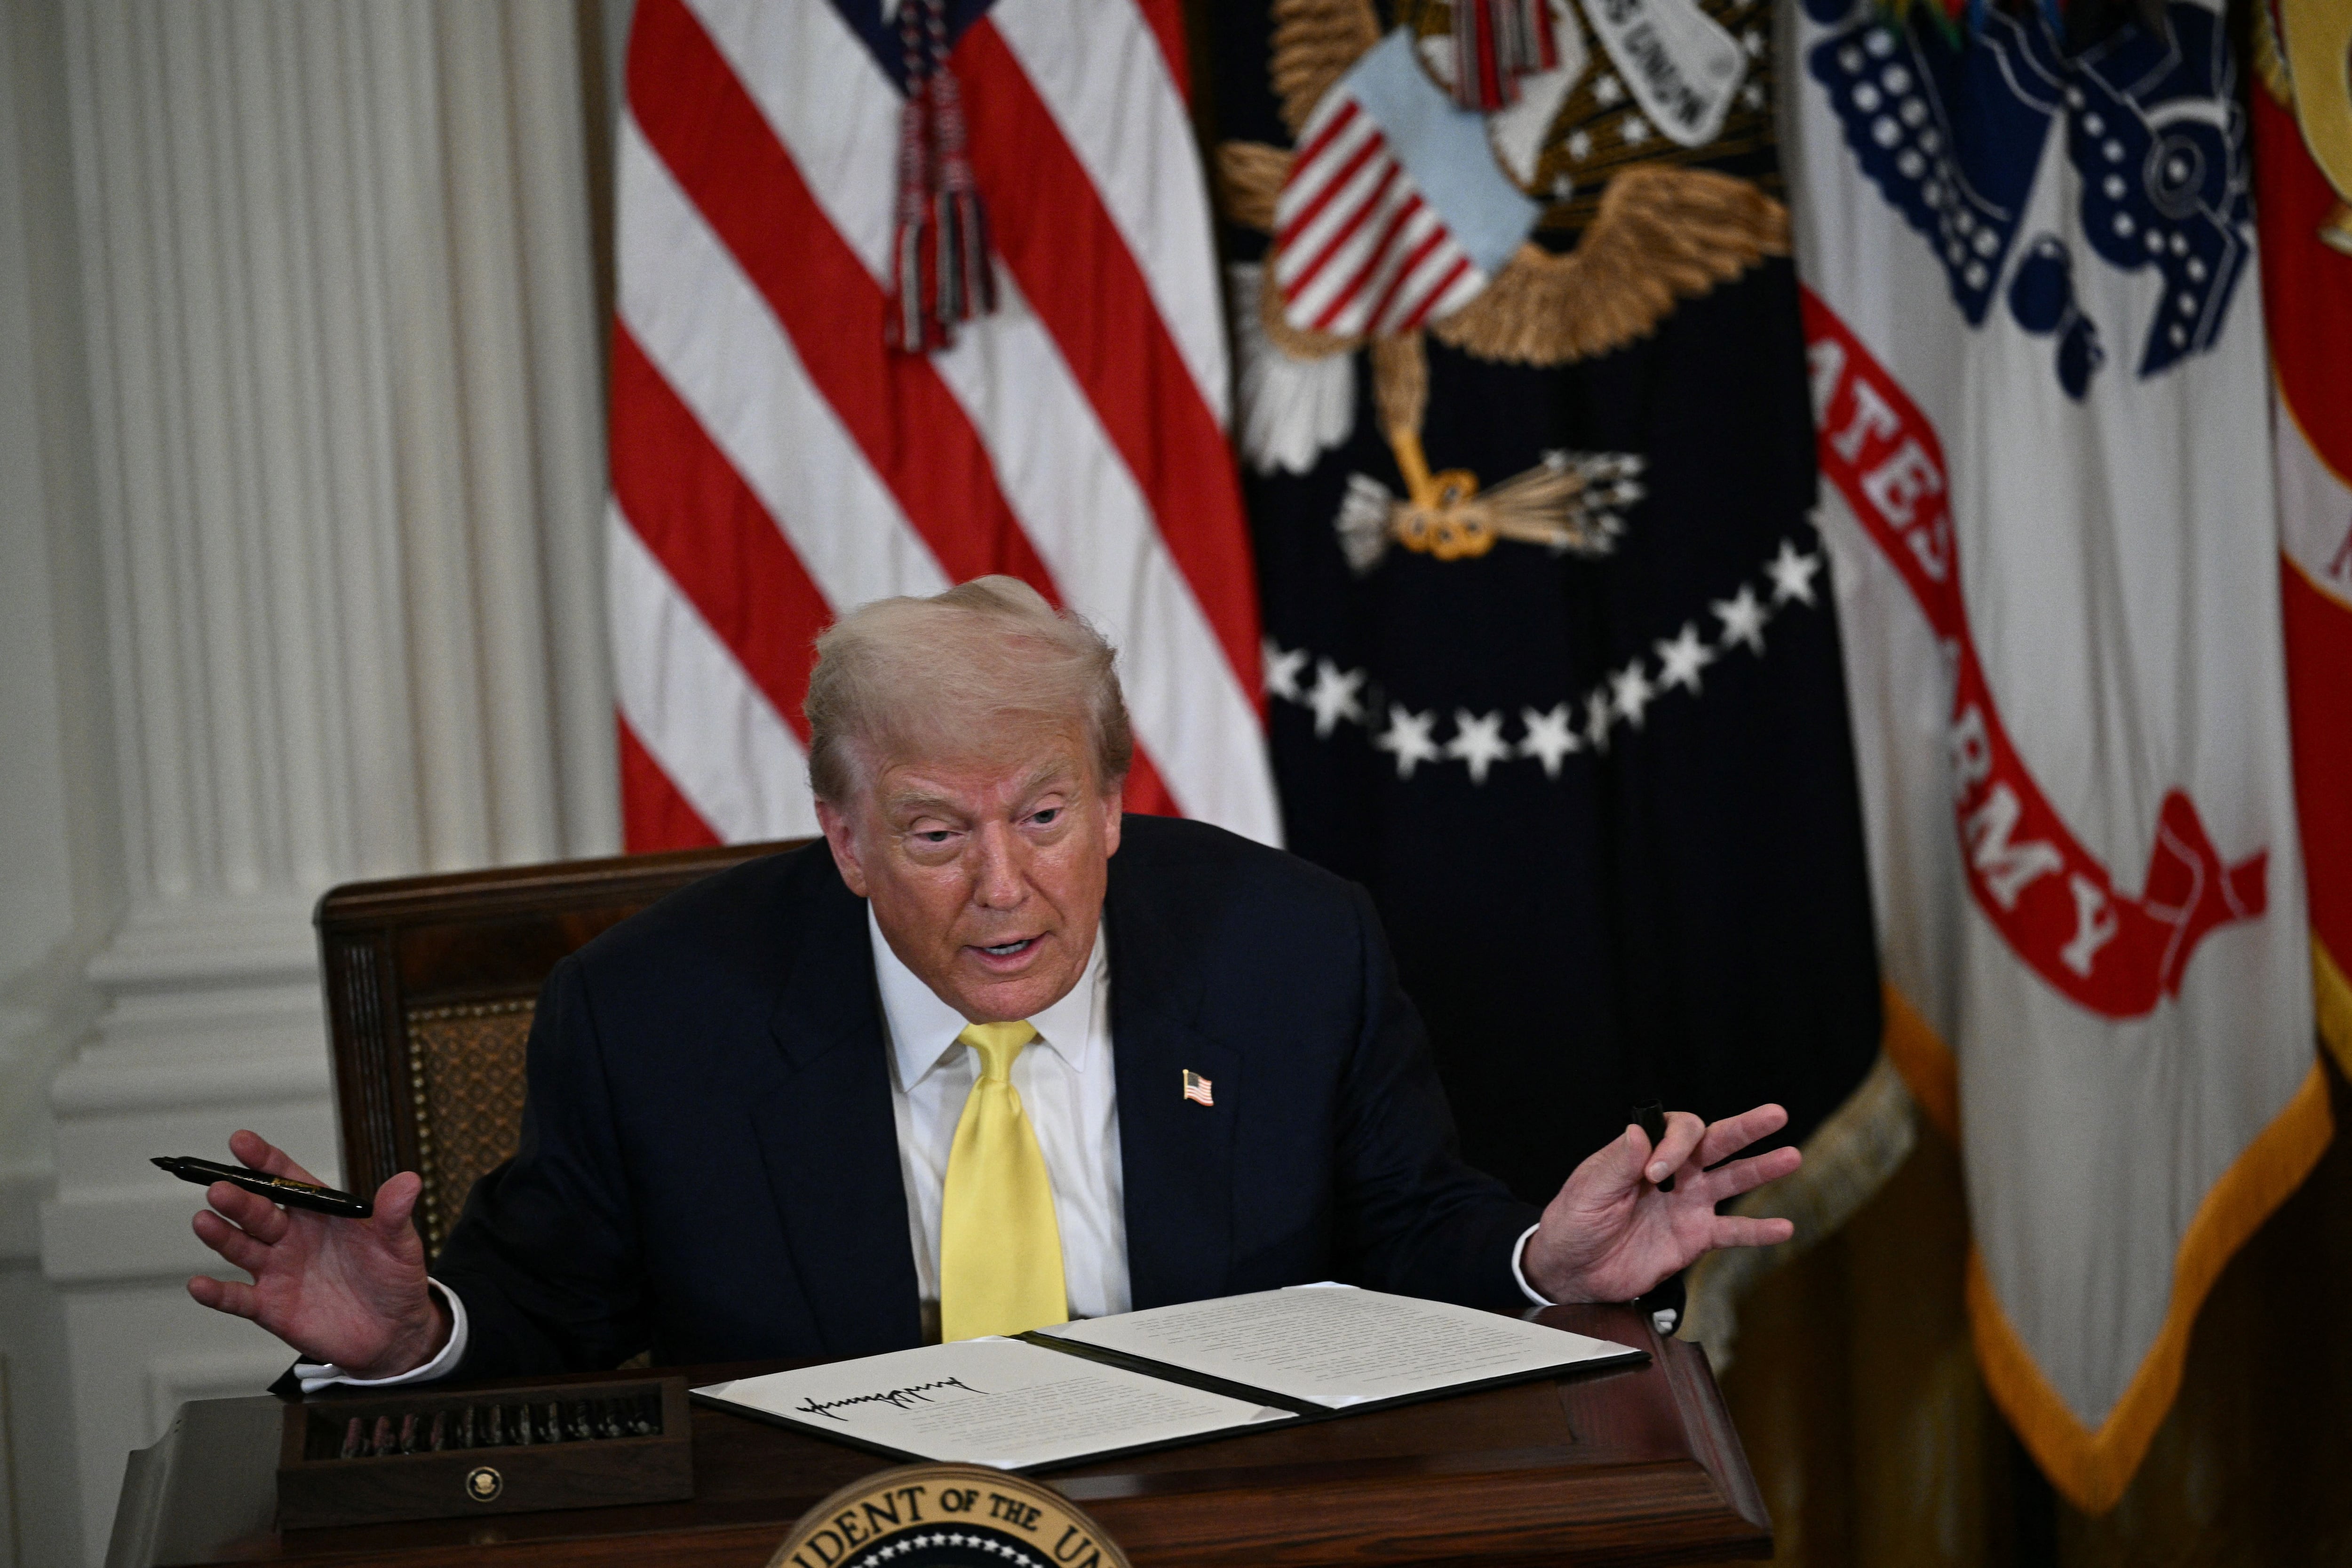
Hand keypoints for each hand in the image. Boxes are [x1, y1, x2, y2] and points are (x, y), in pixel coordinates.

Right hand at [185, 1130, 448, 1378]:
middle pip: (259, 1212)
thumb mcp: (400, 1244)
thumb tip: (409, 1181)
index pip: (287, 1180)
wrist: (393, 1332)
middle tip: (220, 1187)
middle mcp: (292, 1237)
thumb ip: (395, 1214)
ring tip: (204, 1219)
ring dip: (222, 1235)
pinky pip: (238, 1298)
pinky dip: (217, 1293)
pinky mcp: (271, 1307)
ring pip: (242, 1248)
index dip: (264, 1161)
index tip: (241, 1142)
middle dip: (239, 1199)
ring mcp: (279, 1270)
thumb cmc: (394, 1279)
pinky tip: (199, 1285)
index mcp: (320, 1213)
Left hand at [1520, 1103, 1802, 1304]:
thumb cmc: (1574, 1221)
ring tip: (1791, 1157)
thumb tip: (1638, 1133)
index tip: (1656, 1173)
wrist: (1573, 1268)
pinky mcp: (1694, 1237)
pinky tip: (1783, 1228)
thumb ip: (1618, 1164)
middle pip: (1716, 1142)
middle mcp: (1673, 1172)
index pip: (1678, 1131)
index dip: (1675, 1145)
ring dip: (1761, 1169)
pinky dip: (1757, 1231)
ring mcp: (1687, 1204)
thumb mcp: (1589, 1190)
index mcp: (1645, 1152)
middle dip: (1745, 1128)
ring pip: (1732, 1180)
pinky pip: (1731, 1231)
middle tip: (1775, 1114)